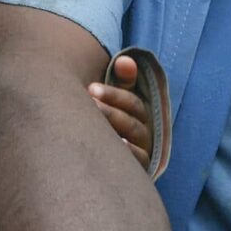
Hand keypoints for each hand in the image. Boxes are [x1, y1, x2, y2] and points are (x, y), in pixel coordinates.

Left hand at [89, 54, 154, 170]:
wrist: (100, 163)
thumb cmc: (105, 122)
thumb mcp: (114, 100)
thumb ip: (122, 80)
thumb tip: (125, 60)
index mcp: (136, 113)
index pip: (131, 102)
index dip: (114, 94)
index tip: (91, 89)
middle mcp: (142, 132)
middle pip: (131, 120)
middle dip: (109, 110)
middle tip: (88, 103)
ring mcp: (142, 151)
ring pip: (134, 138)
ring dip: (115, 127)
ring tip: (94, 121)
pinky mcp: (138, 170)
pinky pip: (138, 161)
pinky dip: (129, 153)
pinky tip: (116, 145)